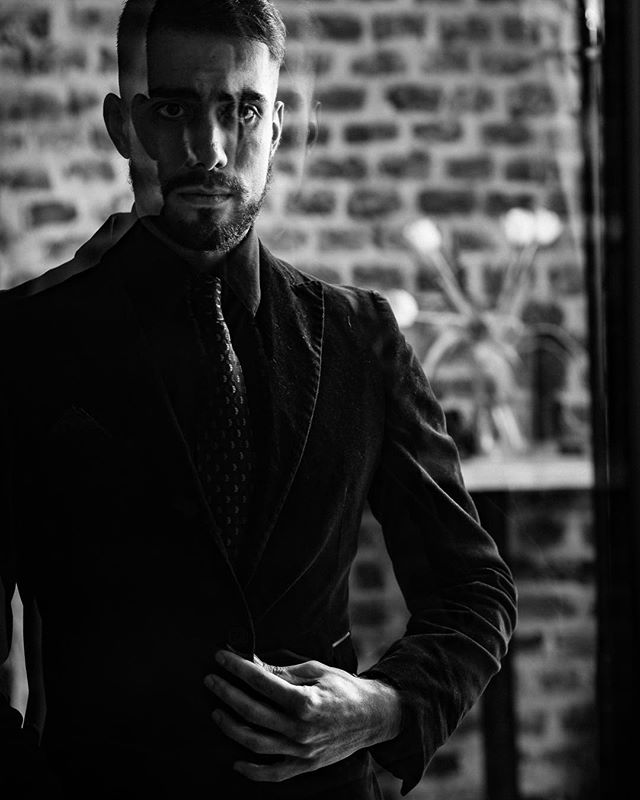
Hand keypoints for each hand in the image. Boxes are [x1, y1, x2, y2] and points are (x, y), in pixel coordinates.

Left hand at [204, 650, 401, 782]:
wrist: (373, 717)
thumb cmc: (344, 688)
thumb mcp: (317, 671)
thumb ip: (284, 672)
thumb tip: (254, 665)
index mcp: (305, 700)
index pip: (260, 682)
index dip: (237, 668)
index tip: (221, 657)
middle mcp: (300, 729)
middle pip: (251, 711)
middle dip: (226, 693)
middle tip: (210, 679)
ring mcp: (301, 751)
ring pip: (254, 742)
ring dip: (230, 726)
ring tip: (216, 711)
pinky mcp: (304, 766)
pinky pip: (272, 773)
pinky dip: (251, 770)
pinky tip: (236, 759)